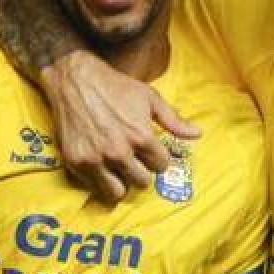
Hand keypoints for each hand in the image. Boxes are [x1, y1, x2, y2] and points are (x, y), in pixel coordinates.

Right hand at [41, 50, 200, 203]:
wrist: (75, 81)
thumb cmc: (116, 87)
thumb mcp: (150, 98)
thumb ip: (173, 121)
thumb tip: (197, 135)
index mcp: (141, 137)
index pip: (161, 166)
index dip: (157, 158)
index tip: (150, 152)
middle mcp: (119, 152)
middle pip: (142, 182)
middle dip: (141, 171)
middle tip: (134, 160)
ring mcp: (96, 159)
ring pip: (118, 192)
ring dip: (121, 182)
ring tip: (119, 169)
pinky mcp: (76, 163)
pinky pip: (94, 187)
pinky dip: (99, 180)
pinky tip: (101, 166)